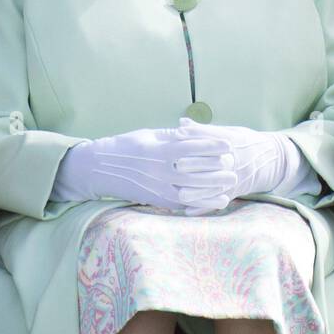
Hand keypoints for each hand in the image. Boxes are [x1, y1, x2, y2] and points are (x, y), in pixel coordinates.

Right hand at [50, 125, 237, 214]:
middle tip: (234, 165)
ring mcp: (157, 188)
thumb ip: (173, 135)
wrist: (99, 169)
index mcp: (157, 150)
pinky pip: (183, 203)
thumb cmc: (126, 146)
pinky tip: (217, 200)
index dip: (211, 146)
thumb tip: (198, 130)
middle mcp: (158, 171)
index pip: (189, 147)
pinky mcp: (157, 200)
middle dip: (216, 168)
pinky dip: (202, 202)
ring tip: (231, 182)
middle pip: (194, 170)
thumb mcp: (149, 135)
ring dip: (213, 188)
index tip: (228, 144)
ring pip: (191, 190)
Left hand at [173, 118, 293, 213]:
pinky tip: (189, 210)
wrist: (274, 158)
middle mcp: (236, 158)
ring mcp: (237, 175)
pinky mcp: (237, 189)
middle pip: (215, 161)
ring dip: (199, 190)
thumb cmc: (246, 143)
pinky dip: (205, 207)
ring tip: (180, 193)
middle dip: (196, 163)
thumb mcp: (231, 132)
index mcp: (234, 141)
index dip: (196, 133)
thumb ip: (205, 131)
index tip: (178, 133)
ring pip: (217, 184)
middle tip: (177, 164)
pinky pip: (220, 199)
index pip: (213, 135)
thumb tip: (181, 122)